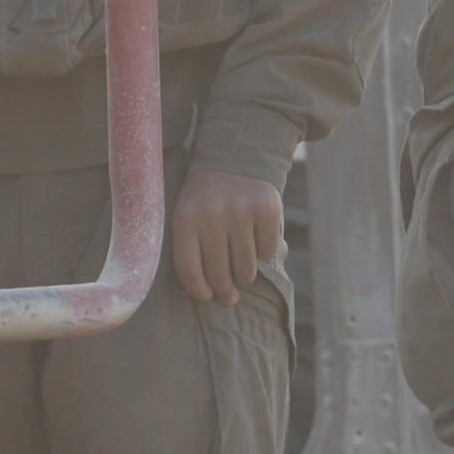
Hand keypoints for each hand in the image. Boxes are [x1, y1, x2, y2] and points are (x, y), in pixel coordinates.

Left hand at [170, 164, 285, 303]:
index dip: (198, 291)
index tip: (206, 296)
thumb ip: (188, 249)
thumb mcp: (187, 214)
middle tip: (229, 297)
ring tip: (242, 272)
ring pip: (246, 269)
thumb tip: (194, 293)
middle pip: (219, 274)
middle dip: (225, 292)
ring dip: (244, 276)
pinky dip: (263, 254)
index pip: (190, 270)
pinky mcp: (267, 210)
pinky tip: (256, 244)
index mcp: (185, 218)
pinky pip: (267, 252)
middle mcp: (212, 215)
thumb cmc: (206, 198)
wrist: (235, 157)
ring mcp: (242, 211)